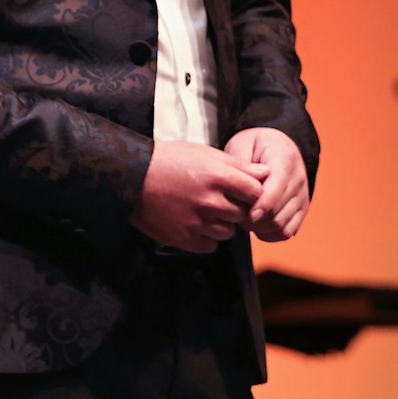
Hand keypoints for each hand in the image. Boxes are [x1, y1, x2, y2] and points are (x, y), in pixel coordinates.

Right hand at [129, 139, 264, 252]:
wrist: (131, 175)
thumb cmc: (169, 160)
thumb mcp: (203, 153)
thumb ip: (237, 165)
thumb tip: (266, 174)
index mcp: (218, 176)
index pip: (256, 192)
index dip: (250, 192)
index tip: (240, 190)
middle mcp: (210, 201)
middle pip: (243, 214)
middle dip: (235, 208)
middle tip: (216, 198)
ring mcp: (198, 222)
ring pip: (227, 232)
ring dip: (220, 223)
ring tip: (200, 209)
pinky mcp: (185, 238)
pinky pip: (210, 245)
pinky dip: (204, 236)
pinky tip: (192, 221)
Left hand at [225, 126, 310, 241]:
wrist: (277, 146)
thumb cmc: (254, 144)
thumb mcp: (242, 143)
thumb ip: (241, 163)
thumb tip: (246, 188)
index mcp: (284, 160)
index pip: (276, 190)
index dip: (260, 206)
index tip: (244, 214)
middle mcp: (299, 180)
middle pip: (277, 213)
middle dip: (253, 220)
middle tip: (234, 215)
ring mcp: (302, 197)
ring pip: (282, 227)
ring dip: (259, 228)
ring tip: (242, 218)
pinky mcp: (301, 210)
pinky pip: (287, 233)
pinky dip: (269, 234)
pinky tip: (255, 225)